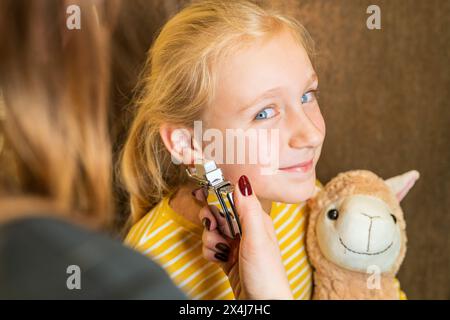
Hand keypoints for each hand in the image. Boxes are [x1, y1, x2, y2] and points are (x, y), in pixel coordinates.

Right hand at [194, 175, 292, 299]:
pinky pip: (211, 247)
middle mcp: (247, 230)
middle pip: (219, 214)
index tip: (202, 192)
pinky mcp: (228, 258)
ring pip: (212, 231)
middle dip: (211, 223)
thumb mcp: (257, 237)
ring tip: (221, 251)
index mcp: (257, 220)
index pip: (233, 197)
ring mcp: (237, 244)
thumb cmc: (266, 275)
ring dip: (210, 241)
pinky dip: (210, 253)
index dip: (217, 194)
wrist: (262, 305)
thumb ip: (248, 209)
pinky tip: (219, 260)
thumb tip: (242, 180)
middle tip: (215, 230)